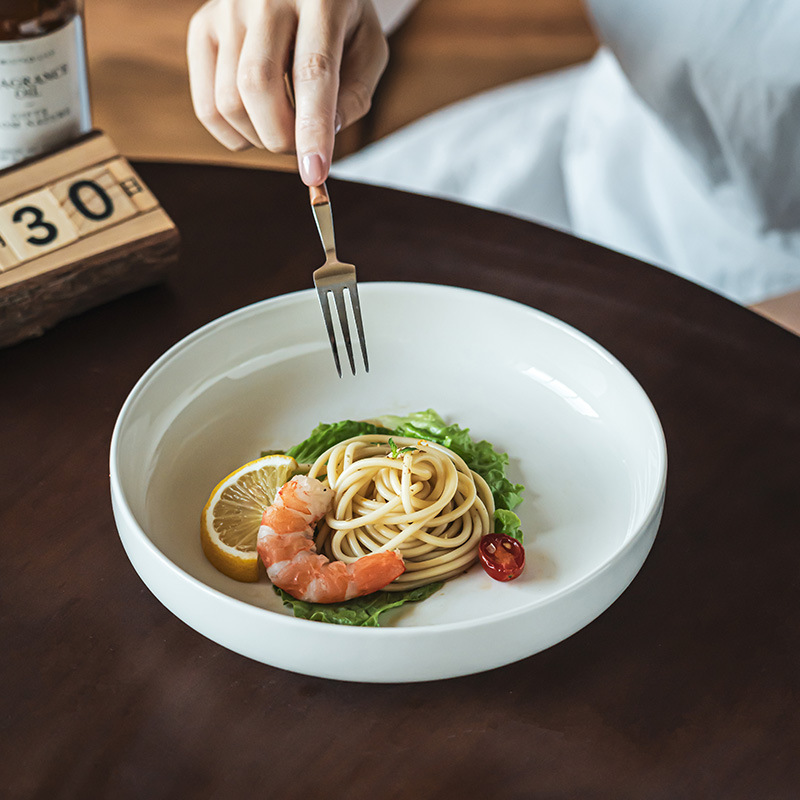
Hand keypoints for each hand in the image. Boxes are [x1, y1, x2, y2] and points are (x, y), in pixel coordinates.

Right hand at [187, 0, 388, 185]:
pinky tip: (256, 122)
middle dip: (281, 138)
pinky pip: (206, 106)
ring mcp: (227, 9)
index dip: (313, 129)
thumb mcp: (369, 50)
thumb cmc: (342, 22)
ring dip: (258, 137)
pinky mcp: (202, 27)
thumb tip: (324, 135)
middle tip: (301, 146)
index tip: (314, 173)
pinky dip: (233, 134)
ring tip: (282, 125)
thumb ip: (354, 96)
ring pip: (229, 101)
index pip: (313, 72)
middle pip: (257, 86)